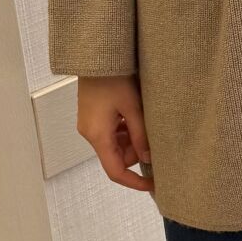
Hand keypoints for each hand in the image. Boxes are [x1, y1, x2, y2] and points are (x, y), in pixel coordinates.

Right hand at [76, 74, 151, 193]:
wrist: (97, 56)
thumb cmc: (113, 78)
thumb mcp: (133, 108)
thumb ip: (141, 136)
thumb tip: (148, 158)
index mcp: (98, 135)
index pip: (115, 171)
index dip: (134, 182)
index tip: (152, 185)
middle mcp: (90, 134)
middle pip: (116, 157)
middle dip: (135, 152)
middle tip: (151, 134)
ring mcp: (89, 125)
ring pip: (115, 145)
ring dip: (130, 139)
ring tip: (140, 117)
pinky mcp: (92, 117)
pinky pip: (110, 133)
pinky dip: (124, 130)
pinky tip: (132, 113)